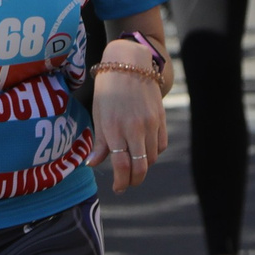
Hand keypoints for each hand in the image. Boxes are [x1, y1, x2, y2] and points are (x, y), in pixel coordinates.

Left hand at [87, 57, 168, 192]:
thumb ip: (99, 142)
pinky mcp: (161, 119)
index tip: (118, 189)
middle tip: (126, 184)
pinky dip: (154, 153)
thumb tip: (92, 164)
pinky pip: (161, 144)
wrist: (129, 65)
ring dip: (143, 167)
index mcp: (114, 128)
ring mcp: (150, 124)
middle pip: (140, 167)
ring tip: (133, 167)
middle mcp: (134, 128)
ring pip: (152, 158)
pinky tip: (144, 152)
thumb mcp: (98, 115)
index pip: (121, 165)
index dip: (121, 181)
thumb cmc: (107, 91)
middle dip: (133, 180)